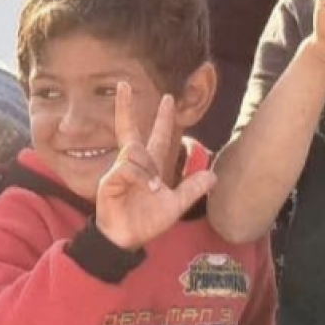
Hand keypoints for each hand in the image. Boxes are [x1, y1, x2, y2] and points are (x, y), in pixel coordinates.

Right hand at [94, 82, 217, 251]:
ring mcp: (120, 171)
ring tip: (155, 190)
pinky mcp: (109, 181)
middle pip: (129, 130)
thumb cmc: (147, 223)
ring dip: (149, 170)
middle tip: (123, 85)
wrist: (128, 240)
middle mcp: (133, 165)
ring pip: (136, 153)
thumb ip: (193, 189)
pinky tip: (148, 189)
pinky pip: (128, 169)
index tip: (167, 99)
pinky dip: (141, 178)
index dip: (162, 119)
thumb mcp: (176, 205)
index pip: (156, 136)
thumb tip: (214, 175)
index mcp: (149, 168)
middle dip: (125, 107)